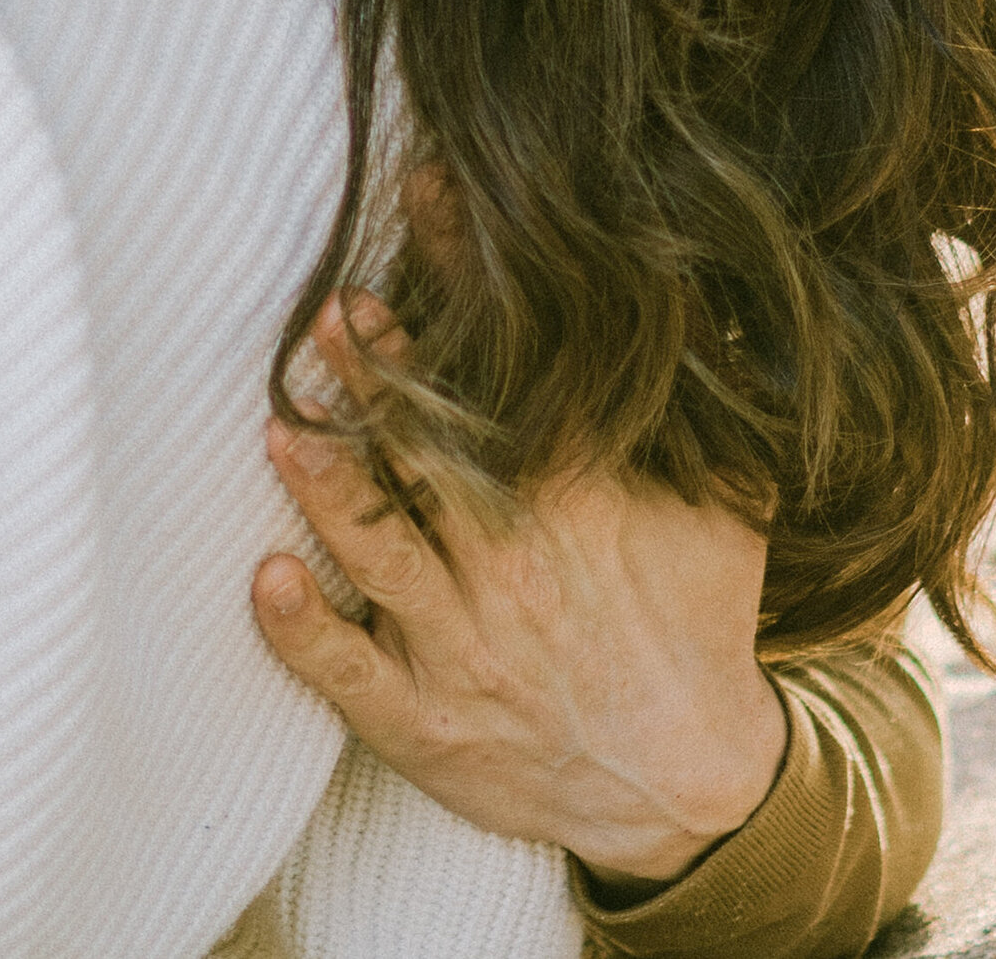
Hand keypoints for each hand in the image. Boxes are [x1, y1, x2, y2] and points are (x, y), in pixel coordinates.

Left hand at [253, 295, 786, 886]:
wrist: (691, 787)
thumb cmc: (698, 620)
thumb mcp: (730, 502)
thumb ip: (705, 398)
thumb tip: (689, 286)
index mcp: (578, 501)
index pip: (511, 373)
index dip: (463, 288)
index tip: (423, 207)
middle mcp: (513, 565)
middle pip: (430, 454)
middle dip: (377, 380)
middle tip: (329, 313)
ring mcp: (461, 648)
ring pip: (380, 552)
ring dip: (329, 488)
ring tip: (282, 426)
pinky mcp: (422, 723)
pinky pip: (350, 674)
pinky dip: (305, 631)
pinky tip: (266, 578)